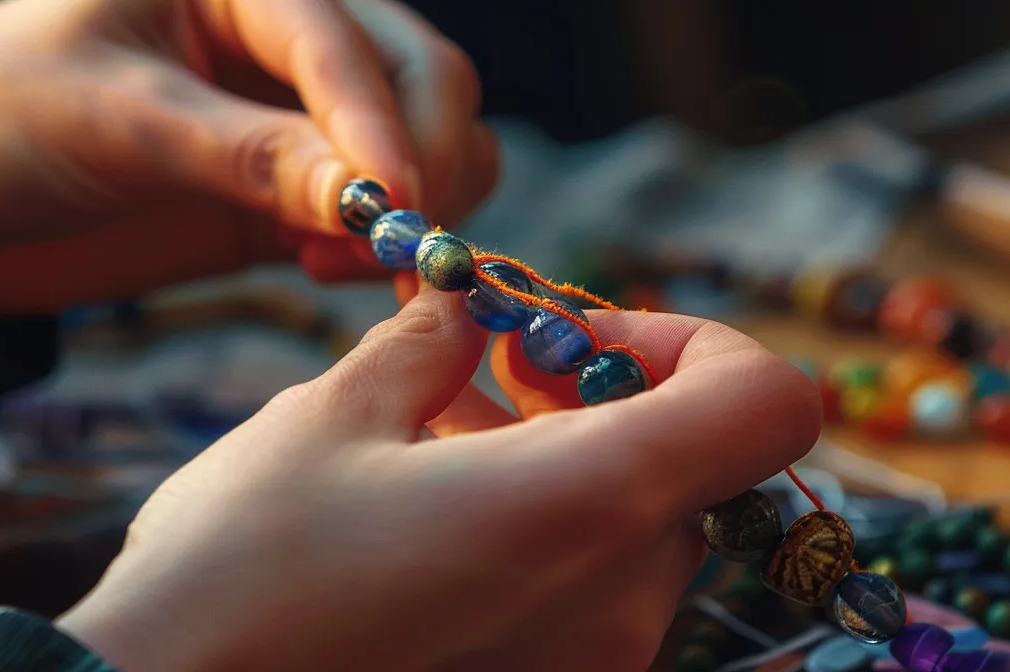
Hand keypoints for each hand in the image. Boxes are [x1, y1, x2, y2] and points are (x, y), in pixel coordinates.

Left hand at [0, 0, 498, 313]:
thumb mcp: (112, 121)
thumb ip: (244, 155)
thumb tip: (372, 199)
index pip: (342, 41)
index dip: (379, 123)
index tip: (394, 207)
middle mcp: (282, 37)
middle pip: (420, 78)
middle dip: (423, 159)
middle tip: (389, 246)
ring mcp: (293, 116)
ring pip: (428, 140)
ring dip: (416, 205)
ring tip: (334, 262)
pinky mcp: (287, 191)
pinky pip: (379, 210)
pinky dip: (384, 246)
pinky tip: (327, 270)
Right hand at [53, 288, 820, 670]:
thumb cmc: (241, 571)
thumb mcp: (332, 416)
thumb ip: (427, 345)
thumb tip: (463, 311)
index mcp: (589, 505)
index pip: (768, 405)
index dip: (695, 345)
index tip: (578, 342)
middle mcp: (623, 601)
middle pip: (688, 468)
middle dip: (597, 400)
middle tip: (486, 373)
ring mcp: (593, 667)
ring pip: (629, 535)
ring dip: (559, 466)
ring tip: (436, 435)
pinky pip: (584, 600)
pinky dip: (537, 542)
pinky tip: (427, 519)